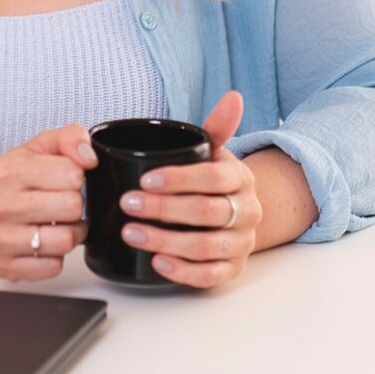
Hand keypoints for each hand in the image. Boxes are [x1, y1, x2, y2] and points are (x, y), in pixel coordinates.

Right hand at [0, 123, 95, 281]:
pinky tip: (45, 243)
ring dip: (71, 232)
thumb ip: (69, 138)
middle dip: (75, 205)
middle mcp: (0, 205)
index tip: (64, 179)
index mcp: (10, 172)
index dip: (76, 177)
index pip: (71, 173)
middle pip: (71, 207)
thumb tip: (89, 157)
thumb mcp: (36, 148)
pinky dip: (56, 256)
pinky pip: (52, 267)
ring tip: (60, 224)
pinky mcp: (4, 266)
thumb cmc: (9, 180)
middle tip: (64, 204)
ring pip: (65, 240)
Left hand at [118, 90, 262, 289]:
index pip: (213, 177)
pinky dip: (183, 271)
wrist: (237, 216)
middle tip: (127, 204)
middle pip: (206, 212)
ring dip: (165, 240)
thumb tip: (233, 96)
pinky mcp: (232, 270)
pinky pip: (210, 276)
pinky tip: (156, 261)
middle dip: (163, 209)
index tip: (145, 179)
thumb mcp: (214, 154)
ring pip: (205, 247)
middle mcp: (247, 212)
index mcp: (241, 179)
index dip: (179, 179)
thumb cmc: (213, 182)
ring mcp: (241, 243)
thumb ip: (216, 128)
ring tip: (131, 233)